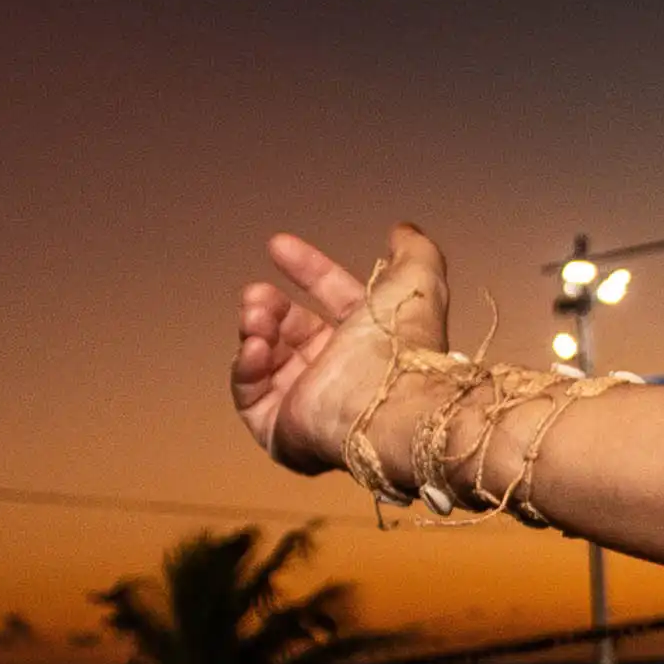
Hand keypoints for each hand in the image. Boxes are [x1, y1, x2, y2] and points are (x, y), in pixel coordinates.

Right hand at [229, 224, 451, 475]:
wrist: (389, 404)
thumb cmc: (405, 346)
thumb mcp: (416, 282)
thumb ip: (413, 250)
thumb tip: (403, 230)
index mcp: (372, 339)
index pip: (332, 297)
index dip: (307, 269)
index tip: (276, 244)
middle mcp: (342, 373)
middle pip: (291, 329)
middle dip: (270, 305)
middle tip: (258, 295)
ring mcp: (310, 405)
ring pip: (265, 359)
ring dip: (255, 329)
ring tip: (257, 316)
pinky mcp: (282, 433)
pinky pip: (250, 396)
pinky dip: (247, 368)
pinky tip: (257, 347)